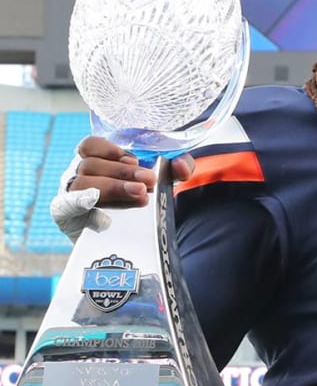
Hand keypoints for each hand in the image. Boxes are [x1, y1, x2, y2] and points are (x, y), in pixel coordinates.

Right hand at [52, 137, 196, 241]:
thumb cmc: (143, 199)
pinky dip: (79, 204)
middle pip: (90, 165)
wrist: (133, 239)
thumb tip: (180, 167)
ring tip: (140, 195)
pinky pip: (66, 207)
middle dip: (122, 172)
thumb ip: (176, 168)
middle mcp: (79, 175)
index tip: (134, 159)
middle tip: (149, 181)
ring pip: (82, 184)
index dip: (109, 149)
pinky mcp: (68, 218)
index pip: (90, 145)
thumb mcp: (162, 180)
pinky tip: (101, 211)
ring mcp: (71, 196)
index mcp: (97, 161)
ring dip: (112, 187)